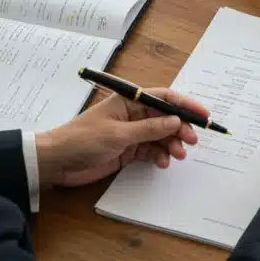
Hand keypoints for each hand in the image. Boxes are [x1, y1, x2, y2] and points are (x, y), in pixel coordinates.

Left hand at [35, 88, 207, 187]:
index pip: (163, 97)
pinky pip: (151, 150)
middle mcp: (133, 115)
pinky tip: (162, 163)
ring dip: (172, 144)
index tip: (202, 115)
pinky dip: (160, 156)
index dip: (185, 104)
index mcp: (129, 101)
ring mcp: (131, 133)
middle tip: (191, 141)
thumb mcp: (118, 134)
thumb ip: (149, 129)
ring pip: (161, 135)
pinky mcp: (128, 150)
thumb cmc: (82, 140)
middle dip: (181, 128)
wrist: (57, 162)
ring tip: (177, 156)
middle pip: (166, 118)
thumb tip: (175, 121)